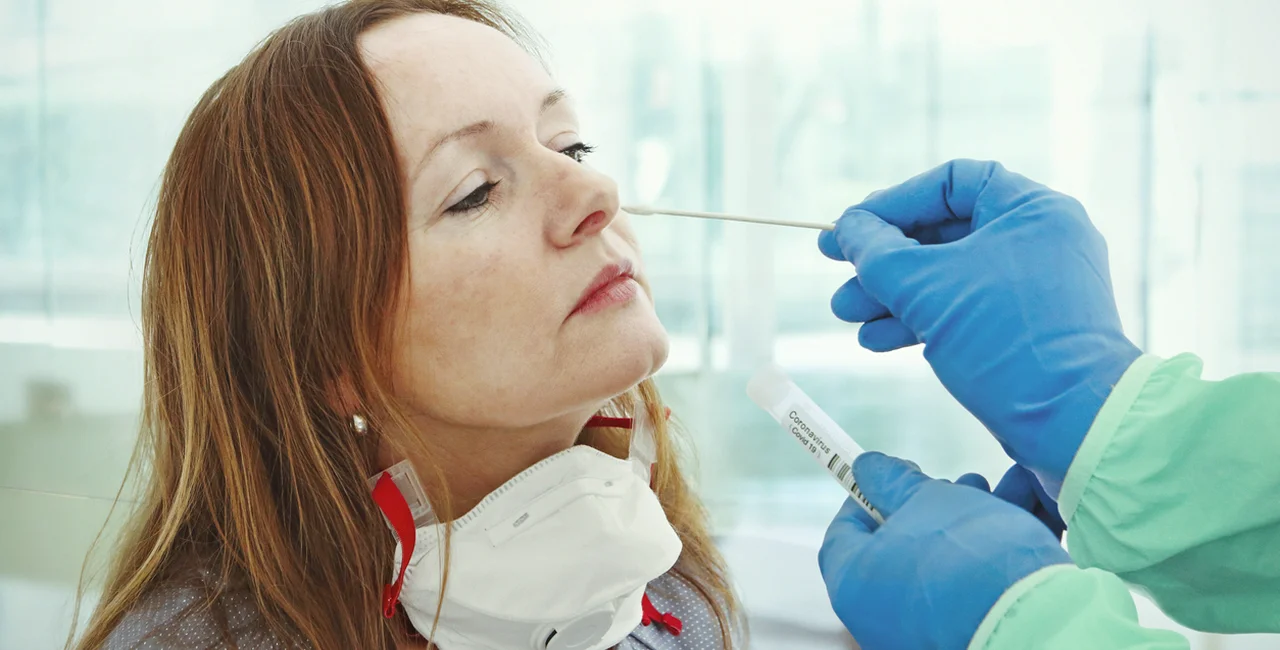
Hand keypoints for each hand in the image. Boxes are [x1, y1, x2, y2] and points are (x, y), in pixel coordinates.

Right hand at [817, 159, 1140, 493]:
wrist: (1074, 423)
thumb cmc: (1008, 342)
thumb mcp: (926, 287)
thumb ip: (876, 251)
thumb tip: (848, 229)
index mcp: (1032, 209)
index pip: (949, 182)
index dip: (892, 202)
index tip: (851, 228)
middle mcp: (1039, 240)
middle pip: (943, 232)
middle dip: (883, 259)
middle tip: (837, 273)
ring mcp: (1034, 287)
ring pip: (948, 277)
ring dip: (892, 294)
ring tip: (847, 314)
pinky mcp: (1025, 330)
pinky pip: (964, 311)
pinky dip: (919, 321)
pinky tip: (876, 340)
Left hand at [819, 453, 1071, 649]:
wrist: (1035, 623)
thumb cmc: (968, 558)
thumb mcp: (927, 500)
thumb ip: (892, 481)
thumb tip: (868, 468)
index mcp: (855, 585)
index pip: (843, 533)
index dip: (864, 496)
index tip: (888, 475)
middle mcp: (883, 617)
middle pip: (900, 547)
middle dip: (934, 505)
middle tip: (957, 483)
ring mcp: (926, 631)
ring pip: (946, 563)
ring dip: (973, 520)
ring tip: (1001, 489)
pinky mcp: (970, 635)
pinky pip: (975, 586)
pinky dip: (995, 551)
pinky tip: (1025, 515)